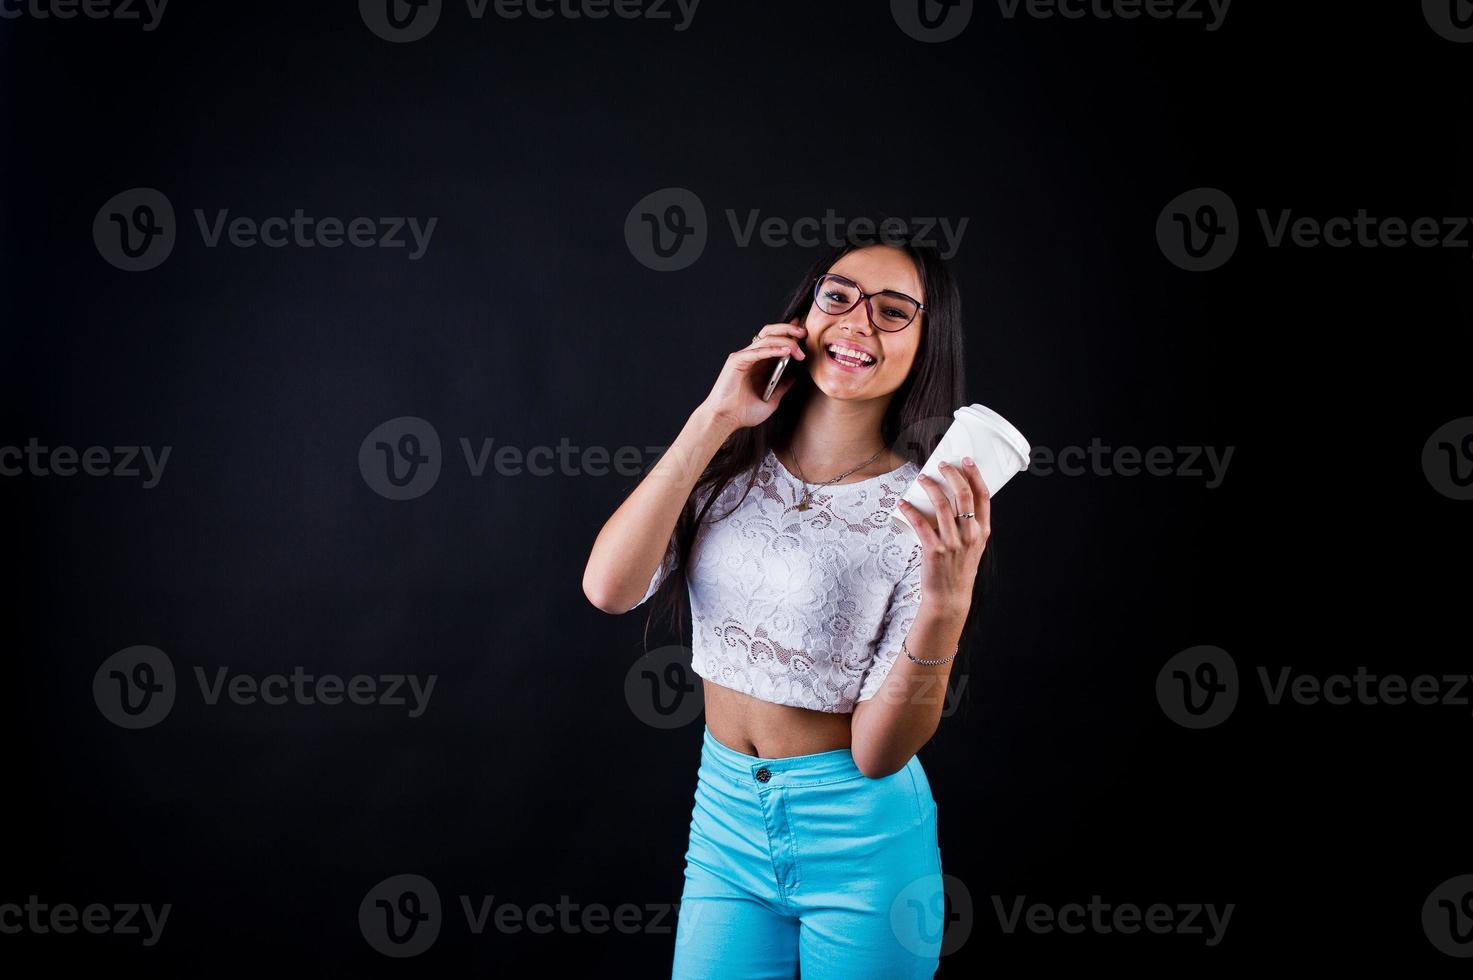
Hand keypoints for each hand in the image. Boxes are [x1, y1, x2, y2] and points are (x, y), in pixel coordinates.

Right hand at [698, 318, 806, 432]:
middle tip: (804, 334)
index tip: (805, 332)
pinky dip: (772, 350)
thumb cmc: (743, 413)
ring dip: (785, 341)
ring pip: (766, 339)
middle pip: (771, 333)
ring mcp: (743, 357)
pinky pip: (757, 351)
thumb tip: (795, 377)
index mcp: (759, 364)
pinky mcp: (736, 361)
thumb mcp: (771, 401)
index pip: (775, 341)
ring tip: (798, 348)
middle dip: (789, 330)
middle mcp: (751, 357)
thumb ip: (782, 388)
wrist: (725, 420)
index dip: (789, 333)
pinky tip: (786, 352)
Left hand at [897, 457, 990, 617]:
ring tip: (922, 478)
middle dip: (951, 474)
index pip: (983, 496)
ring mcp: (953, 543)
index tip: (966, 460)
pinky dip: (910, 510)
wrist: (949, 598)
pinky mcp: (934, 551)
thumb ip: (968, 526)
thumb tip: (952, 500)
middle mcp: (970, 535)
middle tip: (941, 465)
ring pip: (942, 505)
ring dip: (930, 487)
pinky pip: (920, 524)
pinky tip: (903, 502)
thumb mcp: (973, 547)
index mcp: (983, 531)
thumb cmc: (959, 569)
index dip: (975, 474)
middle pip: (963, 495)